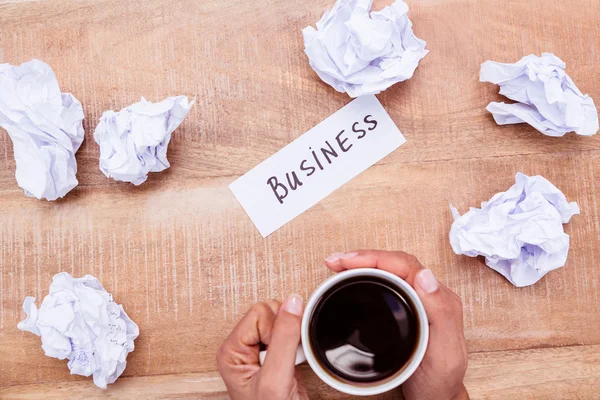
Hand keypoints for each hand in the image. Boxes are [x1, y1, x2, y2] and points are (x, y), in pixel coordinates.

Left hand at [216, 294, 308, 399]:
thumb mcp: (275, 378)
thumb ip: (284, 339)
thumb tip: (293, 303)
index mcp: (231, 349)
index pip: (260, 312)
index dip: (276, 330)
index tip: (277, 355)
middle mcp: (243, 348)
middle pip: (271, 313)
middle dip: (285, 333)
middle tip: (284, 361)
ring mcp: (260, 353)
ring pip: (283, 321)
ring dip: (294, 340)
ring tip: (289, 363)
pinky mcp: (277, 357)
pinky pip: (292, 335)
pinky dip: (300, 345)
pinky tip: (296, 362)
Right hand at [325, 250, 468, 399]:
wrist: (436, 398)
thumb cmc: (440, 380)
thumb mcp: (444, 352)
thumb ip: (441, 314)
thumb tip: (425, 275)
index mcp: (440, 300)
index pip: (405, 266)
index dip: (374, 258)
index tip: (348, 261)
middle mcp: (429, 296)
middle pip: (394, 263)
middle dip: (363, 257)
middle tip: (335, 261)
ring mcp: (418, 301)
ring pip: (389, 270)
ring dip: (363, 263)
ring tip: (338, 265)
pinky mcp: (408, 307)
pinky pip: (387, 282)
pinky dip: (366, 276)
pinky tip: (351, 278)